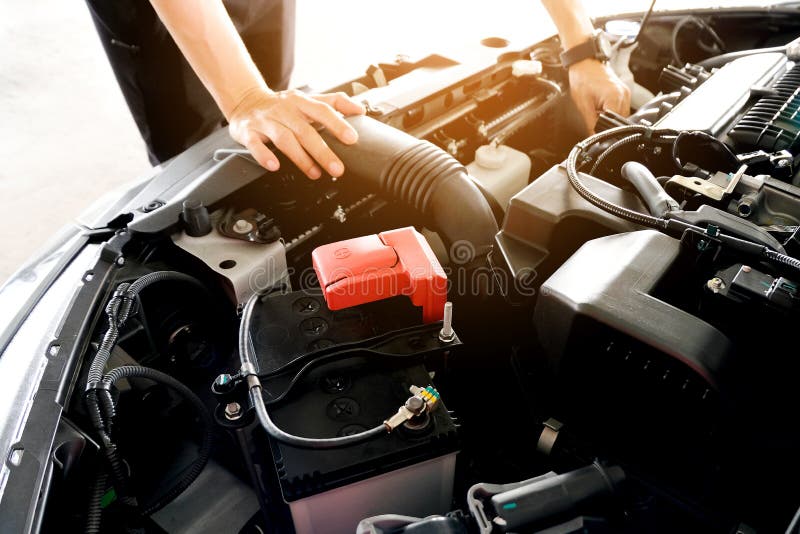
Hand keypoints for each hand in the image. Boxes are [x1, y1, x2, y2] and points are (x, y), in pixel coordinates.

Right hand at [228, 88, 365, 178]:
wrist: (245, 100)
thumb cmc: (281, 105)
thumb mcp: (307, 99)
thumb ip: (334, 102)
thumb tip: (360, 109)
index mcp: (300, 102)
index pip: (322, 110)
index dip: (337, 124)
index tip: (352, 139)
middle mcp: (284, 110)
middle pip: (305, 131)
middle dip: (323, 151)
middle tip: (337, 168)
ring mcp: (266, 121)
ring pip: (284, 139)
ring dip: (301, 158)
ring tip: (315, 173)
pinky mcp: (249, 132)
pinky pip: (255, 144)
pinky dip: (264, 155)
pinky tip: (274, 165)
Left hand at [568, 59, 630, 132]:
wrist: (585, 62)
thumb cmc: (583, 78)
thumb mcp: (583, 105)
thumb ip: (591, 123)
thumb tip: (594, 137)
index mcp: (615, 98)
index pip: (615, 124)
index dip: (606, 130)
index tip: (598, 131)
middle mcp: (624, 95)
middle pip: (620, 121)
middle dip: (608, 124)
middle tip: (595, 118)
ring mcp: (626, 93)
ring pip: (622, 116)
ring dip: (611, 118)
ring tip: (598, 109)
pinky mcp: (624, 92)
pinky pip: (622, 108)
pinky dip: (613, 111)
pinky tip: (603, 106)